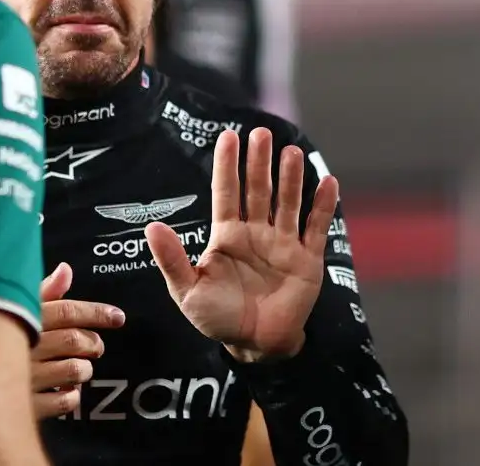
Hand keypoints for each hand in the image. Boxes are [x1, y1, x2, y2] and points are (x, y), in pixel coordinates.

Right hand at [31, 262, 124, 418]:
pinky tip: (67, 391)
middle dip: (93, 342)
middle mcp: (24, 347)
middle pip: (75, 341)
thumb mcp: (7, 308)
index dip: (97, 313)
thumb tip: (66, 270)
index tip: (118, 317)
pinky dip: (72, 396)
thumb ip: (41, 291)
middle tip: (97, 345)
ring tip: (81, 368)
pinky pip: (63, 402)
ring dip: (84, 369)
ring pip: (74, 371)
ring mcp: (24, 379)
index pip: (67, 311)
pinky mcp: (23, 407)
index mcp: (20, 319)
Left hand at [146, 128, 338, 362]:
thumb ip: (173, 260)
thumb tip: (152, 227)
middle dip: (259, 163)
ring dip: (290, 178)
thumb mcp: (187, 291)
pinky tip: (328, 182)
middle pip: (258, 190)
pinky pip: (316, 228)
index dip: (227, 165)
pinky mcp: (306, 259)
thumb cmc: (218, 318)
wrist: (255, 346)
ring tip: (291, 153)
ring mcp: (283, 244)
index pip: (227, 192)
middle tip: (262, 133)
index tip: (228, 136)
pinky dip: (322, 206)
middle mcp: (255, 233)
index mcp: (227, 236)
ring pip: (287, 203)